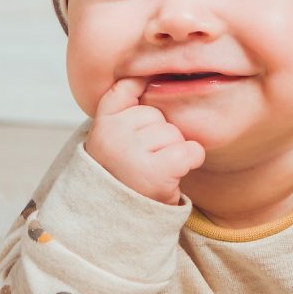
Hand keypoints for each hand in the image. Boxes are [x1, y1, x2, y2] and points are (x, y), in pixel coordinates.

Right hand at [84, 76, 205, 204]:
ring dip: (172, 152)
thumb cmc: (123, 173)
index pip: (126, 88)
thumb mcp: (112, 137)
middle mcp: (113, 135)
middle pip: (157, 114)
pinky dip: (191, 160)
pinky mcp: (156, 171)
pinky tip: (175, 173)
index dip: (140, 98)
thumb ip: (121, 104)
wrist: (117, 220)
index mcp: (101, 124)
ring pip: (174, 133)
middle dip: (159, 137)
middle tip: (144, 161)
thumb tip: (143, 73)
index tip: (139, 116)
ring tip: (154, 170)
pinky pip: (189, 150)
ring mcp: (134, 152)